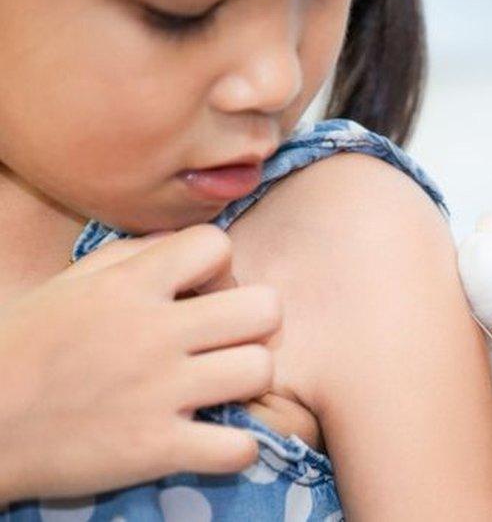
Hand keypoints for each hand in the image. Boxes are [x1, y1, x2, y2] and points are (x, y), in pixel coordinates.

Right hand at [0, 224, 280, 504]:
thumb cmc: (24, 346)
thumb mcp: (71, 283)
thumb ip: (134, 256)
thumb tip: (192, 249)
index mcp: (129, 286)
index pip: (216, 244)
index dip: (219, 268)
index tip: (201, 294)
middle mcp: (153, 332)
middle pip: (264, 308)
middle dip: (254, 324)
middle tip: (226, 342)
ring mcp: (158, 392)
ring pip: (261, 371)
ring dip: (248, 383)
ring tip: (220, 391)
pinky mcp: (156, 449)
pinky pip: (240, 447)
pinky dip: (237, 449)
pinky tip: (212, 439)